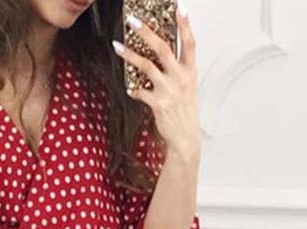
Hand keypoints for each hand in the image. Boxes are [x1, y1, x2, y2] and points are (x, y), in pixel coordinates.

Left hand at [114, 8, 201, 153]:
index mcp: (190, 71)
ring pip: (146, 66)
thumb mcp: (187, 87)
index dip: (184, 24)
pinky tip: (129, 88)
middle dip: (146, 32)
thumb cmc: (184, 111)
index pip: (189, 42)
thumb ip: (177, 70)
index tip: (178, 7)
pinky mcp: (158, 104)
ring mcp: (169, 90)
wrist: (185, 137)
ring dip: (129, 55)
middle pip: (163, 48)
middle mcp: (181, 78)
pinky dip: (132, 89)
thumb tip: (161, 55)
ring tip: (116, 46)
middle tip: (132, 20)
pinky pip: (140, 91)